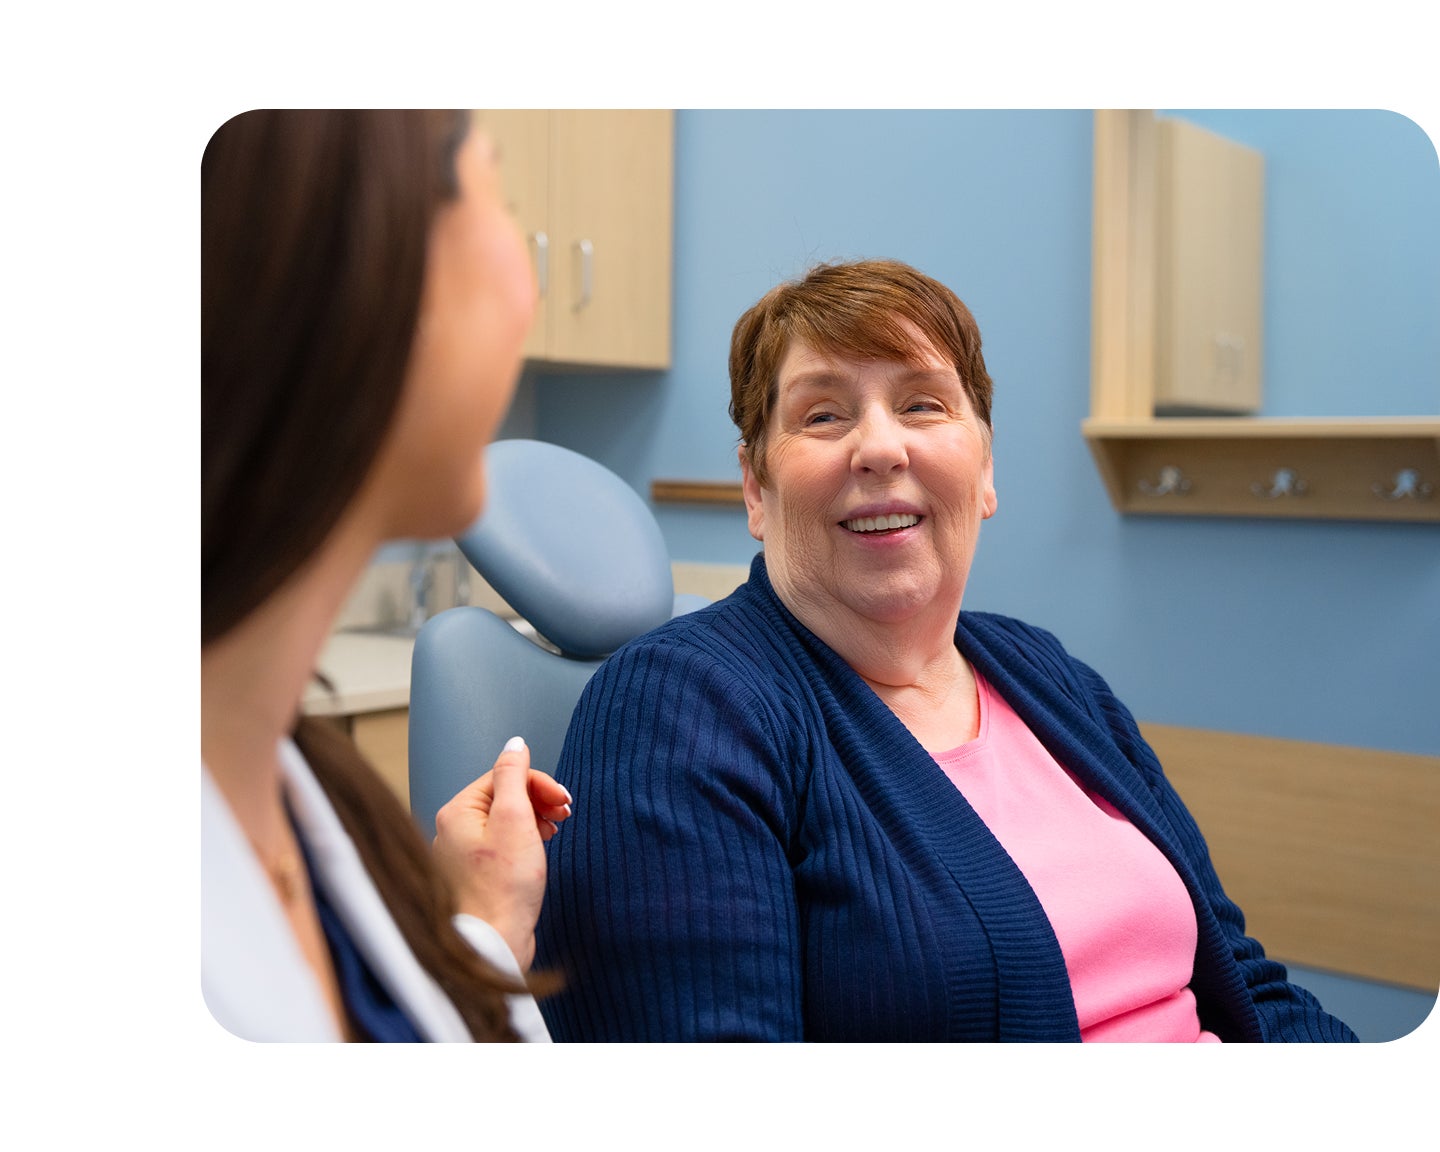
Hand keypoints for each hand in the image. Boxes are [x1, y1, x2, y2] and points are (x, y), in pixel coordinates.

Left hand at [432, 737, 571, 970]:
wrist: (494, 944)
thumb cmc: (504, 888)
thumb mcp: (515, 819)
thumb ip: (514, 775)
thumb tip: (515, 744)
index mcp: (457, 812)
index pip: (503, 776)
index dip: (538, 784)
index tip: (563, 802)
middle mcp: (453, 830)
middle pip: (503, 797)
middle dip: (538, 800)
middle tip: (564, 815)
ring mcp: (463, 855)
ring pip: (504, 821)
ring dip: (534, 820)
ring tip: (554, 833)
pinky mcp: (477, 877)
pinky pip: (502, 845)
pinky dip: (524, 842)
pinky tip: (538, 852)